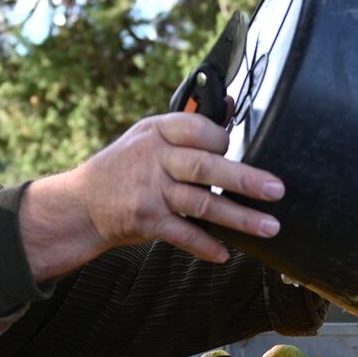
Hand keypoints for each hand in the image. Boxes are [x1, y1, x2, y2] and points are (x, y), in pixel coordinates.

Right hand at [20, 112, 282, 280]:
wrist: (80, 205)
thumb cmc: (125, 167)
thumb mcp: (147, 136)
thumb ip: (187, 127)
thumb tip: (229, 102)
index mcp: (158, 132)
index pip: (197, 129)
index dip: (221, 140)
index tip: (236, 149)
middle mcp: (154, 159)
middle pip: (205, 167)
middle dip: (245, 179)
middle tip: (277, 189)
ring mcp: (150, 191)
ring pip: (202, 204)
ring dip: (239, 218)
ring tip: (269, 227)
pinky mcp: (146, 220)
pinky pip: (183, 234)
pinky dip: (204, 245)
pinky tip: (225, 254)